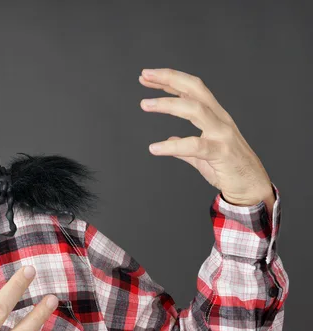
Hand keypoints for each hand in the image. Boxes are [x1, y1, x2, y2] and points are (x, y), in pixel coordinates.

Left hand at [139, 68, 274, 211]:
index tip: (148, 77)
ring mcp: (222, 134)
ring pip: (195, 109)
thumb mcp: (203, 155)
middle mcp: (220, 119)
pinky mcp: (221, 153)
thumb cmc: (229, 170)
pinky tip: (155, 148)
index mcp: (216, 116)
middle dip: (170, 78)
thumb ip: (185, 147)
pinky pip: (194, 146)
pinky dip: (172, 146)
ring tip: (145, 104)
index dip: (171, 80)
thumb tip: (170, 140)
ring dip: (168, 104)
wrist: (252, 189)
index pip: (192, 89)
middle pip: (195, 89)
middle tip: (145, 75)